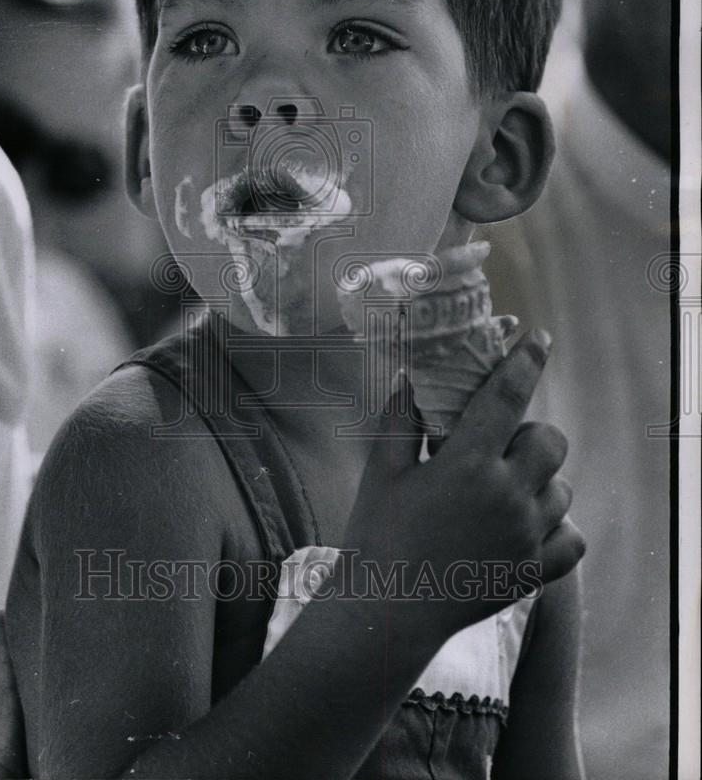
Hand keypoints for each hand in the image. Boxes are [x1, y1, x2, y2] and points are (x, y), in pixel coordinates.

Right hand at [341, 329, 584, 641]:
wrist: (385, 612)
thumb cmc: (376, 533)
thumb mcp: (382, 470)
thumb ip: (400, 418)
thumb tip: (412, 376)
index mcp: (466, 464)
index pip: (507, 395)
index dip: (525, 360)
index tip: (538, 338)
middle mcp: (506, 497)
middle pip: (551, 441)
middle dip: (530, 432)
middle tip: (499, 446)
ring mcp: (525, 538)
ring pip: (561, 489)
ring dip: (539, 481)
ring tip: (502, 492)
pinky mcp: (532, 573)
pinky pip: (572, 538)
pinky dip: (556, 527)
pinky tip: (525, 525)